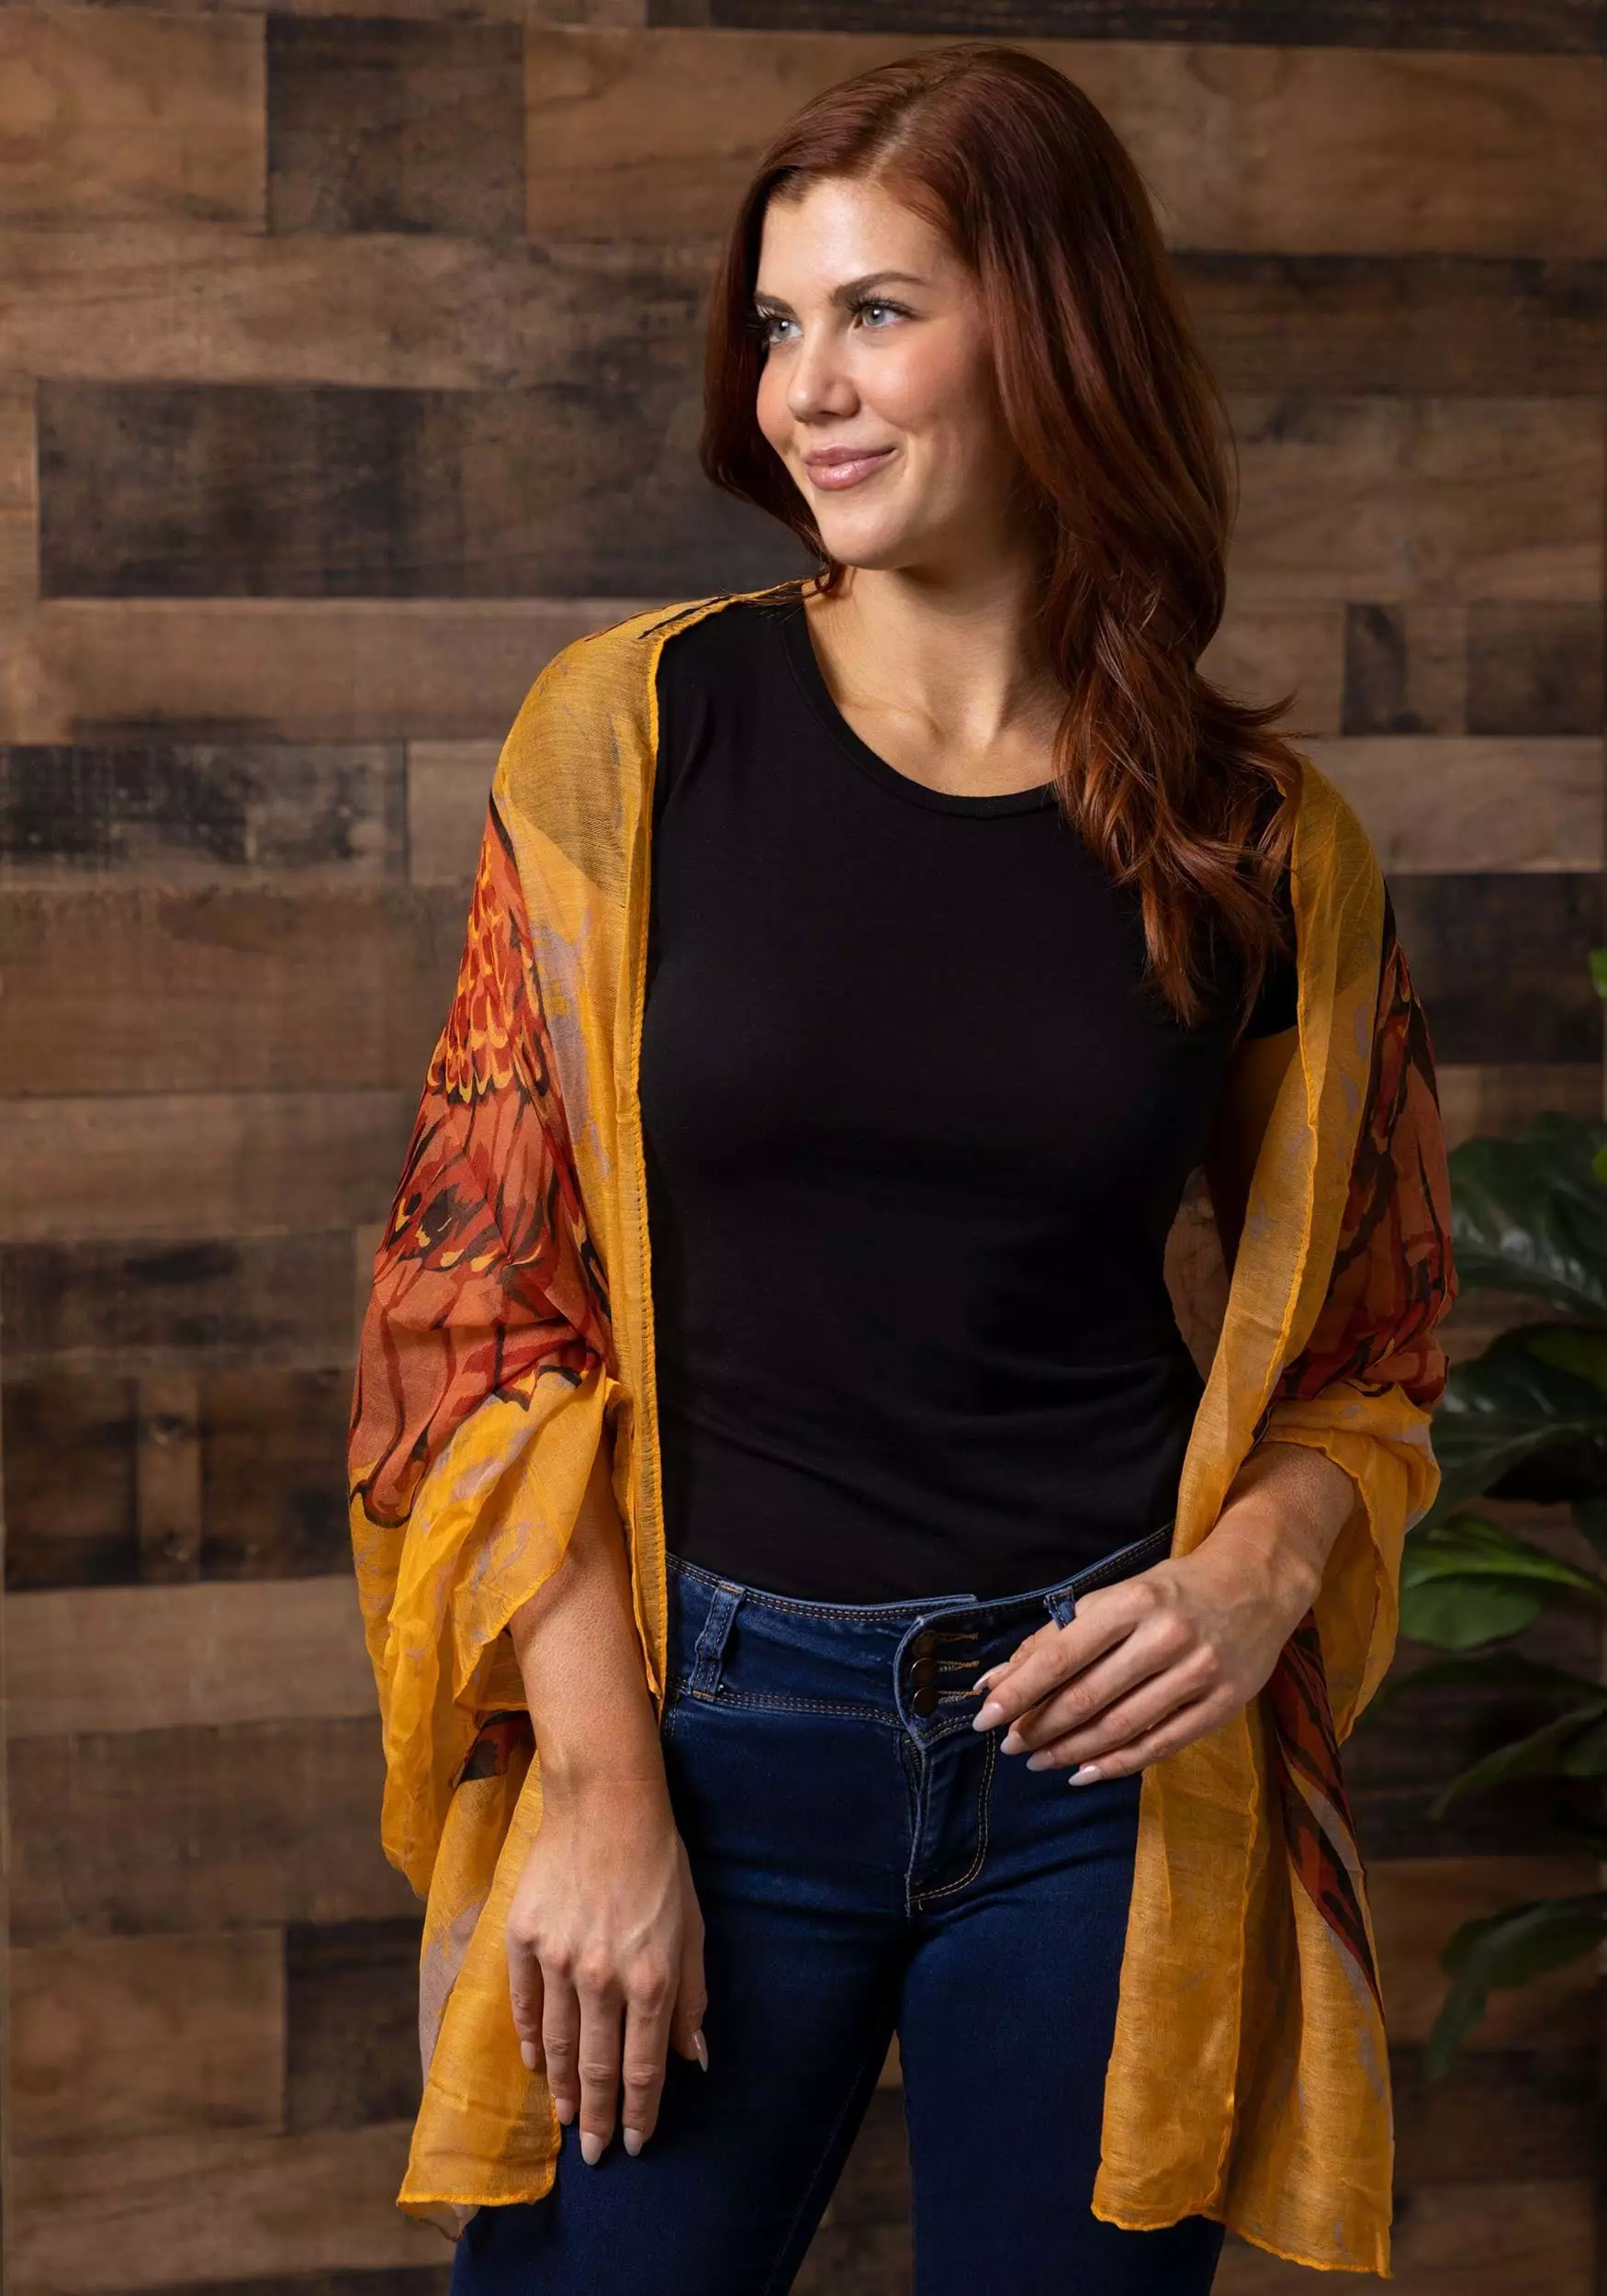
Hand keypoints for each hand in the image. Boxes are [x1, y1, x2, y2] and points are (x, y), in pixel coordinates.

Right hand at [505, 1769, 707, 2163]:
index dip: (639, 2111)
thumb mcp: (692, 1928)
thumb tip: (695, 2058)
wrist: (606, 1803)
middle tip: (592, 2154)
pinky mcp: (524, 1939)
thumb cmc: (660, 1863)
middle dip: (596, 2117)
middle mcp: (602, 1980)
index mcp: (651, 1980)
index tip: (634, 2142)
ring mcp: (557, 1961)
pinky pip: (526, 2004)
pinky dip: (532, 2038)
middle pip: (597, 2068)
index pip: (643, 2067)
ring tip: (564, 2119)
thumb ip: (692, 1997)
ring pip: (559, 2044)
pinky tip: (536, 2062)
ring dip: (562, 2088)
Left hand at [971, 1504, 1325, 1783]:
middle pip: (1087, 1697)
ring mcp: (1198, 1674)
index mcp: (1132, 1602)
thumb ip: (1058, 1634)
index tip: (984, 1717)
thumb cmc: (1172, 1590)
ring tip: (1039, 1760)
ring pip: (1120, 1727)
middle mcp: (1165, 1637)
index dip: (1018, 1691)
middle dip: (1040, 1726)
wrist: (1258, 1584)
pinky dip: (1116, 1764)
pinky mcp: (1223, 1705)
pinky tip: (1083, 1773)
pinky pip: (1160, 1745)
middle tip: (1010, 1745)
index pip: (1062, 1656)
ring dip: (1070, 1751)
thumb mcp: (1116, 1596)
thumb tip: (998, 1679)